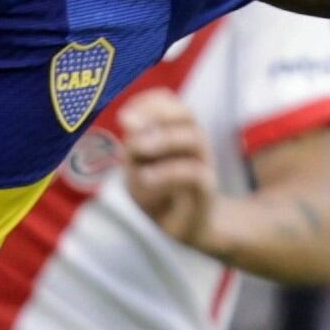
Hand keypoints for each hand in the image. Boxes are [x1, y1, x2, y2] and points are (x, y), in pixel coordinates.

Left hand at [112, 88, 220, 249]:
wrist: (183, 227)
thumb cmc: (156, 194)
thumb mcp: (138, 168)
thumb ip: (135, 143)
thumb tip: (127, 117)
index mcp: (177, 132)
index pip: (169, 103)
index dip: (148, 102)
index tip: (123, 114)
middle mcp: (193, 143)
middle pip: (186, 115)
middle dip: (158, 115)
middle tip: (127, 123)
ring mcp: (203, 164)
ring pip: (193, 139)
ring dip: (164, 139)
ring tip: (136, 147)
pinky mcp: (206, 190)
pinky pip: (195, 174)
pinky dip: (169, 172)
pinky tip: (145, 177)